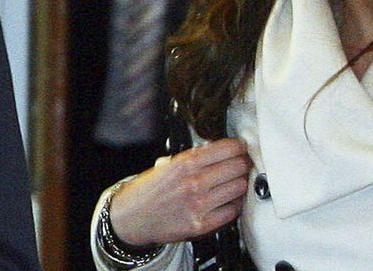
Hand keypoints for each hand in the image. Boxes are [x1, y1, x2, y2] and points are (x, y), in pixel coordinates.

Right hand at [108, 138, 251, 246]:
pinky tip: (229, 200)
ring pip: (238, 188)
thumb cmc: (146, 191)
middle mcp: (193, 182)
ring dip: (241, 183)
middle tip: (242, 164)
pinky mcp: (201, 225)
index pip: (226, 149)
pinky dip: (235, 204)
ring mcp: (199, 205)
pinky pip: (232, 211)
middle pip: (237, 167)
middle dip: (243, 164)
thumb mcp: (166, 165)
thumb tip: (219, 151)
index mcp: (184, 163)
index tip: (241, 148)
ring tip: (236, 182)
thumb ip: (191, 159)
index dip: (239, 147)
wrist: (130, 218)